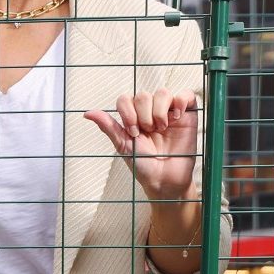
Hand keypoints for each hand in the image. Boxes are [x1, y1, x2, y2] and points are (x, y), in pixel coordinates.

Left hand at [84, 89, 198, 200]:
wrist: (165, 181)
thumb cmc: (144, 166)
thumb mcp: (124, 146)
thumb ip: (109, 127)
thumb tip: (86, 113)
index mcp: (133, 118)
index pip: (126, 99)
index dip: (127, 111)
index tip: (133, 131)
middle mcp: (150, 112)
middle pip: (143, 95)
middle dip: (143, 114)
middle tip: (148, 132)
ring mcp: (169, 112)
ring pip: (162, 92)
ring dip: (159, 110)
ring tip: (161, 128)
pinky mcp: (187, 115)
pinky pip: (186, 95)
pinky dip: (180, 101)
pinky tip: (176, 117)